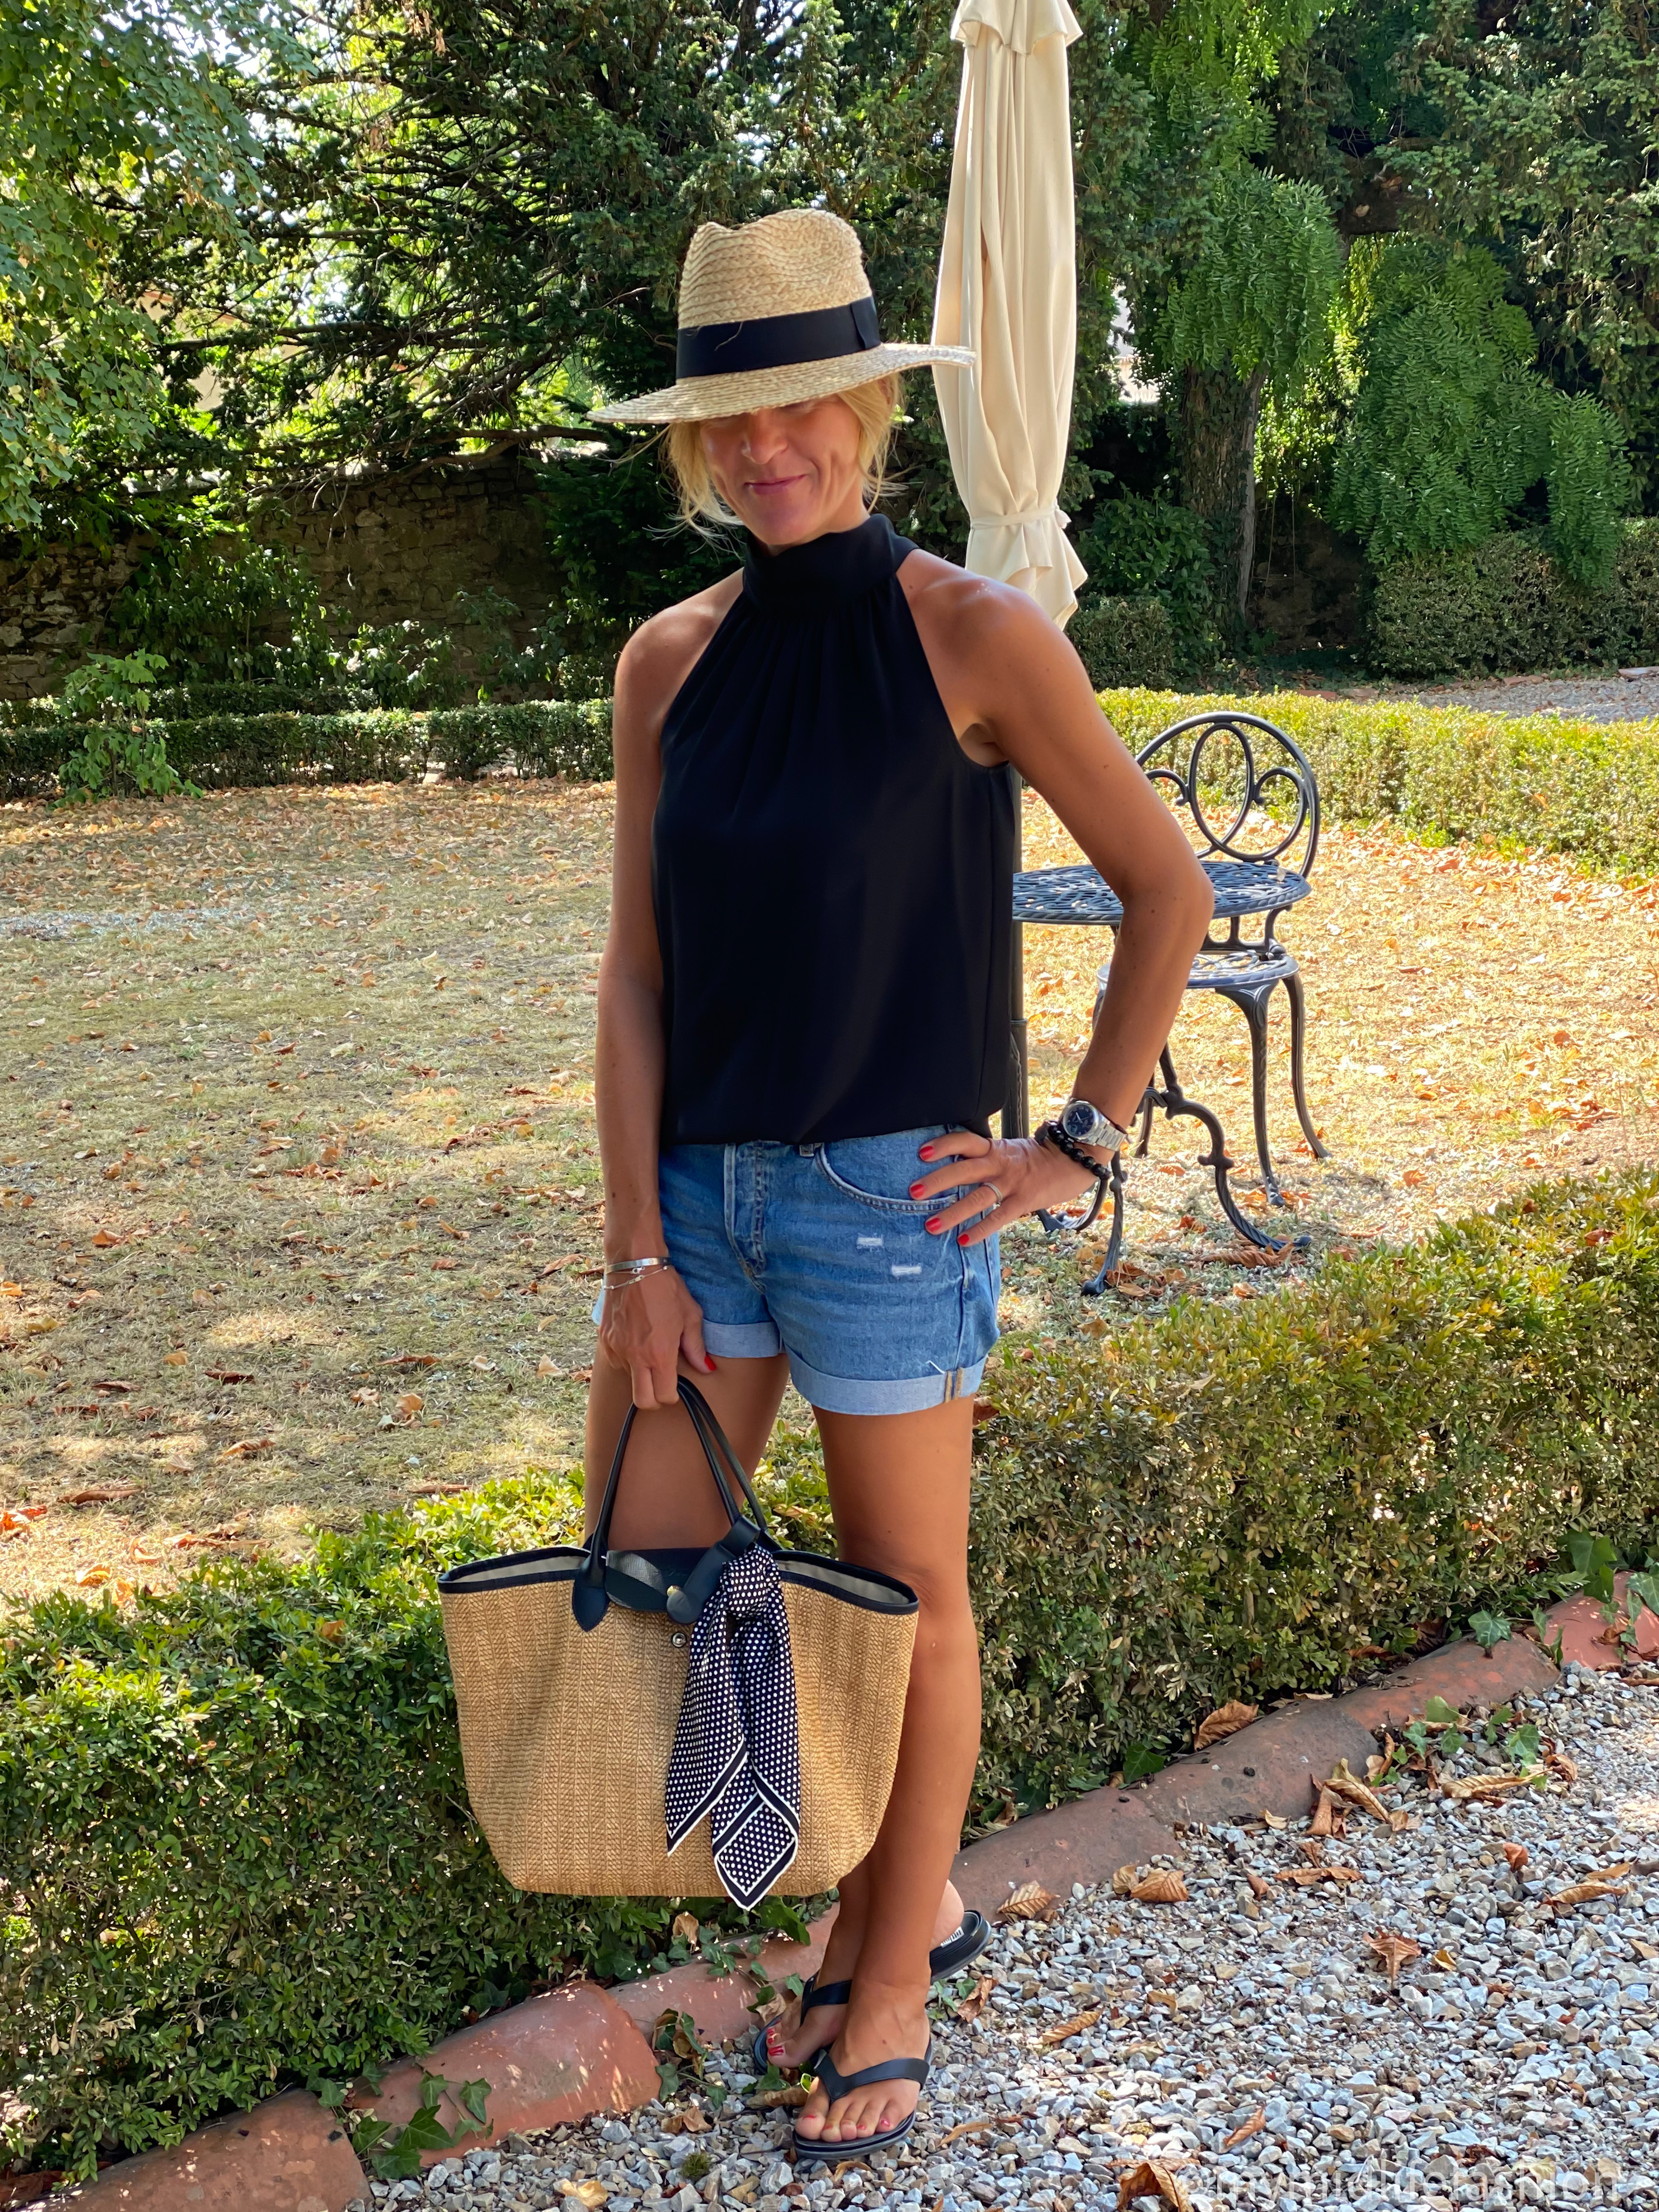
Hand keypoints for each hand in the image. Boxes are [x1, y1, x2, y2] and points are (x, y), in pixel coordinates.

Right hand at [597, 1264, 714, 1409]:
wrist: (635, 1265)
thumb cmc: (666, 1288)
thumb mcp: (690, 1315)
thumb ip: (696, 1347)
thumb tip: (707, 1368)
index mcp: (660, 1354)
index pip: (663, 1396)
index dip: (672, 1396)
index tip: (675, 1387)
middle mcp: (636, 1357)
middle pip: (642, 1401)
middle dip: (654, 1399)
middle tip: (661, 1384)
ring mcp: (617, 1349)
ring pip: (628, 1379)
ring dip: (640, 1373)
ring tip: (649, 1351)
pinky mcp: (605, 1340)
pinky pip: (616, 1361)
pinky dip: (627, 1358)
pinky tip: (636, 1341)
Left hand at [908, 1128, 1102, 1247]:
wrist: (1074, 1160)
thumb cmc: (1037, 1158)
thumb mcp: (1009, 1150)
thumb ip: (986, 1156)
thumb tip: (955, 1166)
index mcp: (994, 1148)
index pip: (965, 1141)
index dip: (944, 1146)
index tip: (921, 1153)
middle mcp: (1000, 1163)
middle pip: (964, 1170)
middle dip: (937, 1182)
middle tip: (913, 1193)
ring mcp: (1012, 1183)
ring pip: (977, 1197)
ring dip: (952, 1212)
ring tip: (930, 1225)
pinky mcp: (1024, 1201)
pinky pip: (999, 1217)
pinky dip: (981, 1229)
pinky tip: (964, 1241)